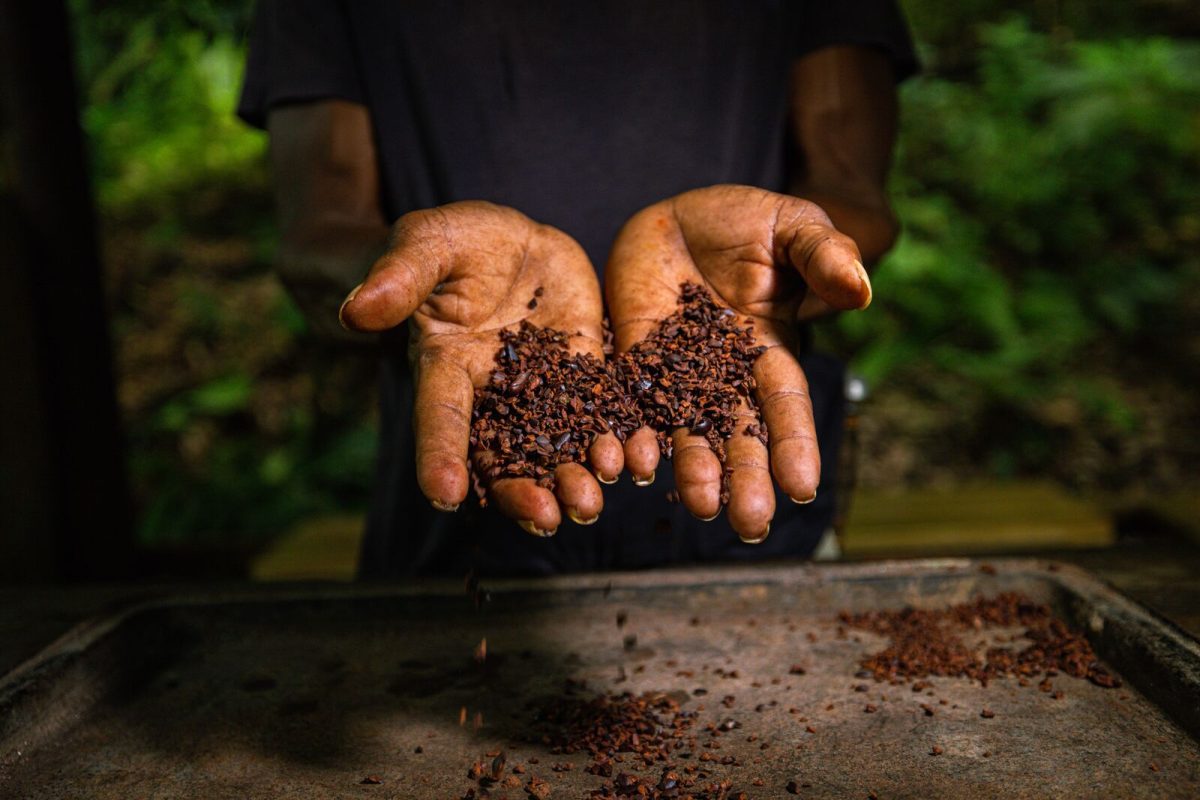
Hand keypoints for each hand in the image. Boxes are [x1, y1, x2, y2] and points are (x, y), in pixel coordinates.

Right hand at [340, 201, 622, 534]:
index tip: (445, 496)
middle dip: (523, 491)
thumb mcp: (425, 244)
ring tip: (592, 503)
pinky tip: (640, 459)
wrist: (511, 241)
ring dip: (575, 479)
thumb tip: (353, 310)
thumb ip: (398, 276)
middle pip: (502, 455)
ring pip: (556, 448)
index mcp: (446, 367)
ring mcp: (542, 390)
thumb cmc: (455, 242)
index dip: (439, 456)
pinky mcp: (584, 374)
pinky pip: (603, 413)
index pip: (439, 418)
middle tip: (547, 519)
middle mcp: (493, 394)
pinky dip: (620, 438)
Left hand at [606, 185, 870, 540]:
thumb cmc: (749, 222)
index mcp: (771, 351)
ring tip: (700, 508)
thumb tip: (860, 291)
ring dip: (694, 472)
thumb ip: (824, 254)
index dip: (796, 445)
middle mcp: (725, 377)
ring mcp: (676, 376)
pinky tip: (633, 465)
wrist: (676, 216)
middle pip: (738, 435)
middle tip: (751, 525)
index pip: (786, 405)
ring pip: (686, 432)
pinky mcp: (633, 365)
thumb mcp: (796, 228)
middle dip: (746, 478)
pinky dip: (633, 437)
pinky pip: (632, 407)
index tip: (804, 487)